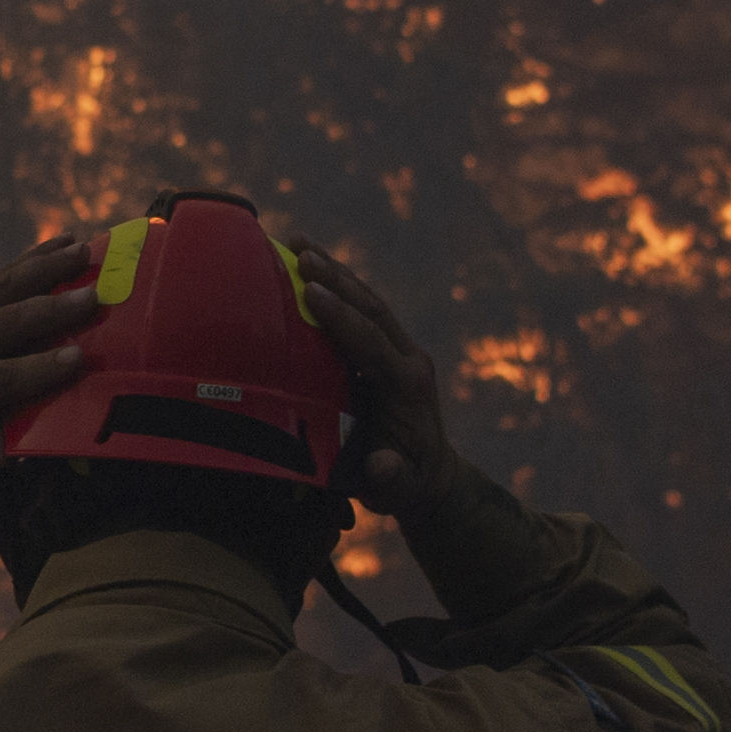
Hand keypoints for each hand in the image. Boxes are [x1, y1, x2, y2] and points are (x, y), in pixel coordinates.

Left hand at [0, 233, 105, 481]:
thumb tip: (12, 452)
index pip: (3, 377)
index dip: (40, 368)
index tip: (79, 359)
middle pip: (7, 321)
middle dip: (52, 309)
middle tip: (94, 297)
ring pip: (5, 286)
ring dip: (47, 266)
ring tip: (86, 251)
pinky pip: (3, 276)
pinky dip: (35, 256)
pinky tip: (67, 240)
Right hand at [292, 243, 459, 512]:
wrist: (431, 477)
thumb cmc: (406, 485)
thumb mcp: (398, 490)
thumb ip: (390, 478)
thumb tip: (382, 466)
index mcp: (408, 387)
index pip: (372, 343)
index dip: (342, 318)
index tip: (312, 292)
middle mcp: (409, 360)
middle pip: (372, 309)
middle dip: (336, 278)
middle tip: (299, 251)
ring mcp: (401, 351)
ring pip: (368, 302)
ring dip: (336, 272)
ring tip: (298, 242)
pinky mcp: (389, 350)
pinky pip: (363, 311)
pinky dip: (338, 286)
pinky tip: (310, 265)